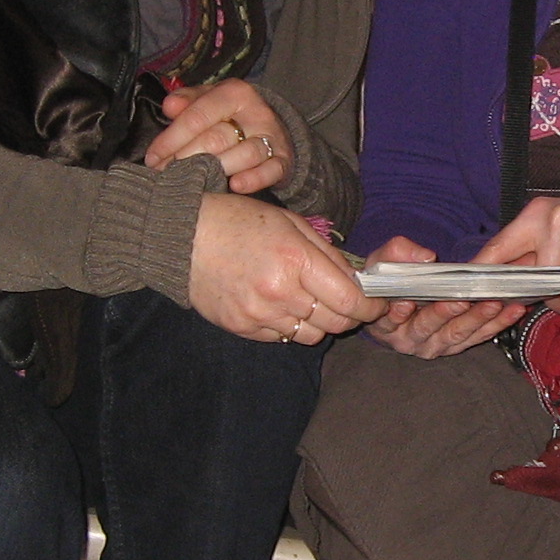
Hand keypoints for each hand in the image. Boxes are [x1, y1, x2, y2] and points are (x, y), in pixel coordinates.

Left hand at [146, 78, 289, 194]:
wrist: (273, 129)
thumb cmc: (230, 116)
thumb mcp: (209, 100)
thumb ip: (187, 101)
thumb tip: (170, 106)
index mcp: (234, 93)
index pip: (196, 117)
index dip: (171, 139)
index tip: (153, 158)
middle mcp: (256, 112)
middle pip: (216, 139)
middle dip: (187, 159)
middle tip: (167, 174)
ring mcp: (272, 137)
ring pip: (243, 155)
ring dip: (215, 170)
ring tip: (195, 181)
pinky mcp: (283, 159)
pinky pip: (270, 171)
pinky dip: (253, 179)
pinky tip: (235, 186)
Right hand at [187, 194, 375, 343]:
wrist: (182, 237)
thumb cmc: (238, 221)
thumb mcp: (290, 223)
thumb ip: (327, 254)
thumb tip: (357, 281)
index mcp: (296, 260)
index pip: (350, 301)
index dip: (371, 307)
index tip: (377, 304)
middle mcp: (280, 292)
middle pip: (335, 324)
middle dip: (350, 316)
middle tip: (348, 303)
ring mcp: (259, 314)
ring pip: (310, 336)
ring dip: (319, 322)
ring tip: (309, 301)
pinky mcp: (242, 327)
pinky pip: (282, 338)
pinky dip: (289, 326)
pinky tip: (280, 304)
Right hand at [361, 235, 526, 357]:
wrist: (400, 295)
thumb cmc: (389, 278)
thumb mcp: (383, 261)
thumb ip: (395, 254)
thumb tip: (425, 256)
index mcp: (386, 324)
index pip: (390, 320)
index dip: (399, 312)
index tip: (408, 301)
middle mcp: (410, 340)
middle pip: (428, 328)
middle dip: (448, 313)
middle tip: (464, 299)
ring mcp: (435, 345)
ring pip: (457, 335)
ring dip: (477, 319)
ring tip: (494, 303)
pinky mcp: (457, 345)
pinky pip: (478, 336)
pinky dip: (496, 324)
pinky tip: (512, 310)